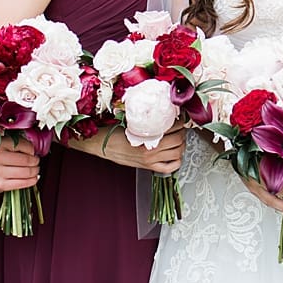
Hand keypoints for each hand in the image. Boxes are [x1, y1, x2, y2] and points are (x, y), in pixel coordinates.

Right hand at [0, 139, 40, 192]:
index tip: (32, 152)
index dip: (32, 150)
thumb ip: (21, 143)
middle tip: (36, 161)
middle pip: (27, 161)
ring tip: (35, 169)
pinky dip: (32, 181)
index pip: (26, 146)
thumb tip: (36, 152)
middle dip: (35, 161)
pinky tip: (33, 177)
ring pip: (26, 173)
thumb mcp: (7, 142)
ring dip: (35, 171)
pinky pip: (22, 184)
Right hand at [72, 120, 186, 172]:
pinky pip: (169, 168)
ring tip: (178, 138)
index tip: (180, 116)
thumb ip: (148, 120)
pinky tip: (174, 154)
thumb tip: (162, 113)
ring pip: (177, 153)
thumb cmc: (112, 131)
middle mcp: (151, 150)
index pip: (173, 127)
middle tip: (180, 126)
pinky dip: (176, 161)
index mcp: (147, 136)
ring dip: (181, 145)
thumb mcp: (132, 120)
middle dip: (182, 132)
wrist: (100, 144)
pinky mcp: (148, 167)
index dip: (180, 121)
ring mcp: (150, 160)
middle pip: (178, 140)